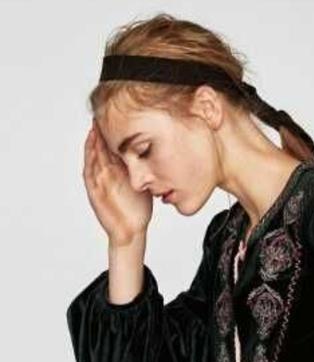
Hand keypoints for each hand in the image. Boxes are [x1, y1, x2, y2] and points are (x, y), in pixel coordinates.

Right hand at [82, 119, 151, 244]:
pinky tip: (91, 144)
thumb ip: (142, 171)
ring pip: (93, 156)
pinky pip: (89, 170)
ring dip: (93, 140)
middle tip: (101, 112)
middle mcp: (105, 175)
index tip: (115, 116)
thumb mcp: (141, 185)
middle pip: (100, 148)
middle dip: (100, 131)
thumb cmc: (136, 210)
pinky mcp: (94, 191)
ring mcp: (98, 182)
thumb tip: (156, 155)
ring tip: (95, 123)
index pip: (110, 148)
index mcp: (116, 173)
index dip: (111, 133)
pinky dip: (89, 157)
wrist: (130, 231)